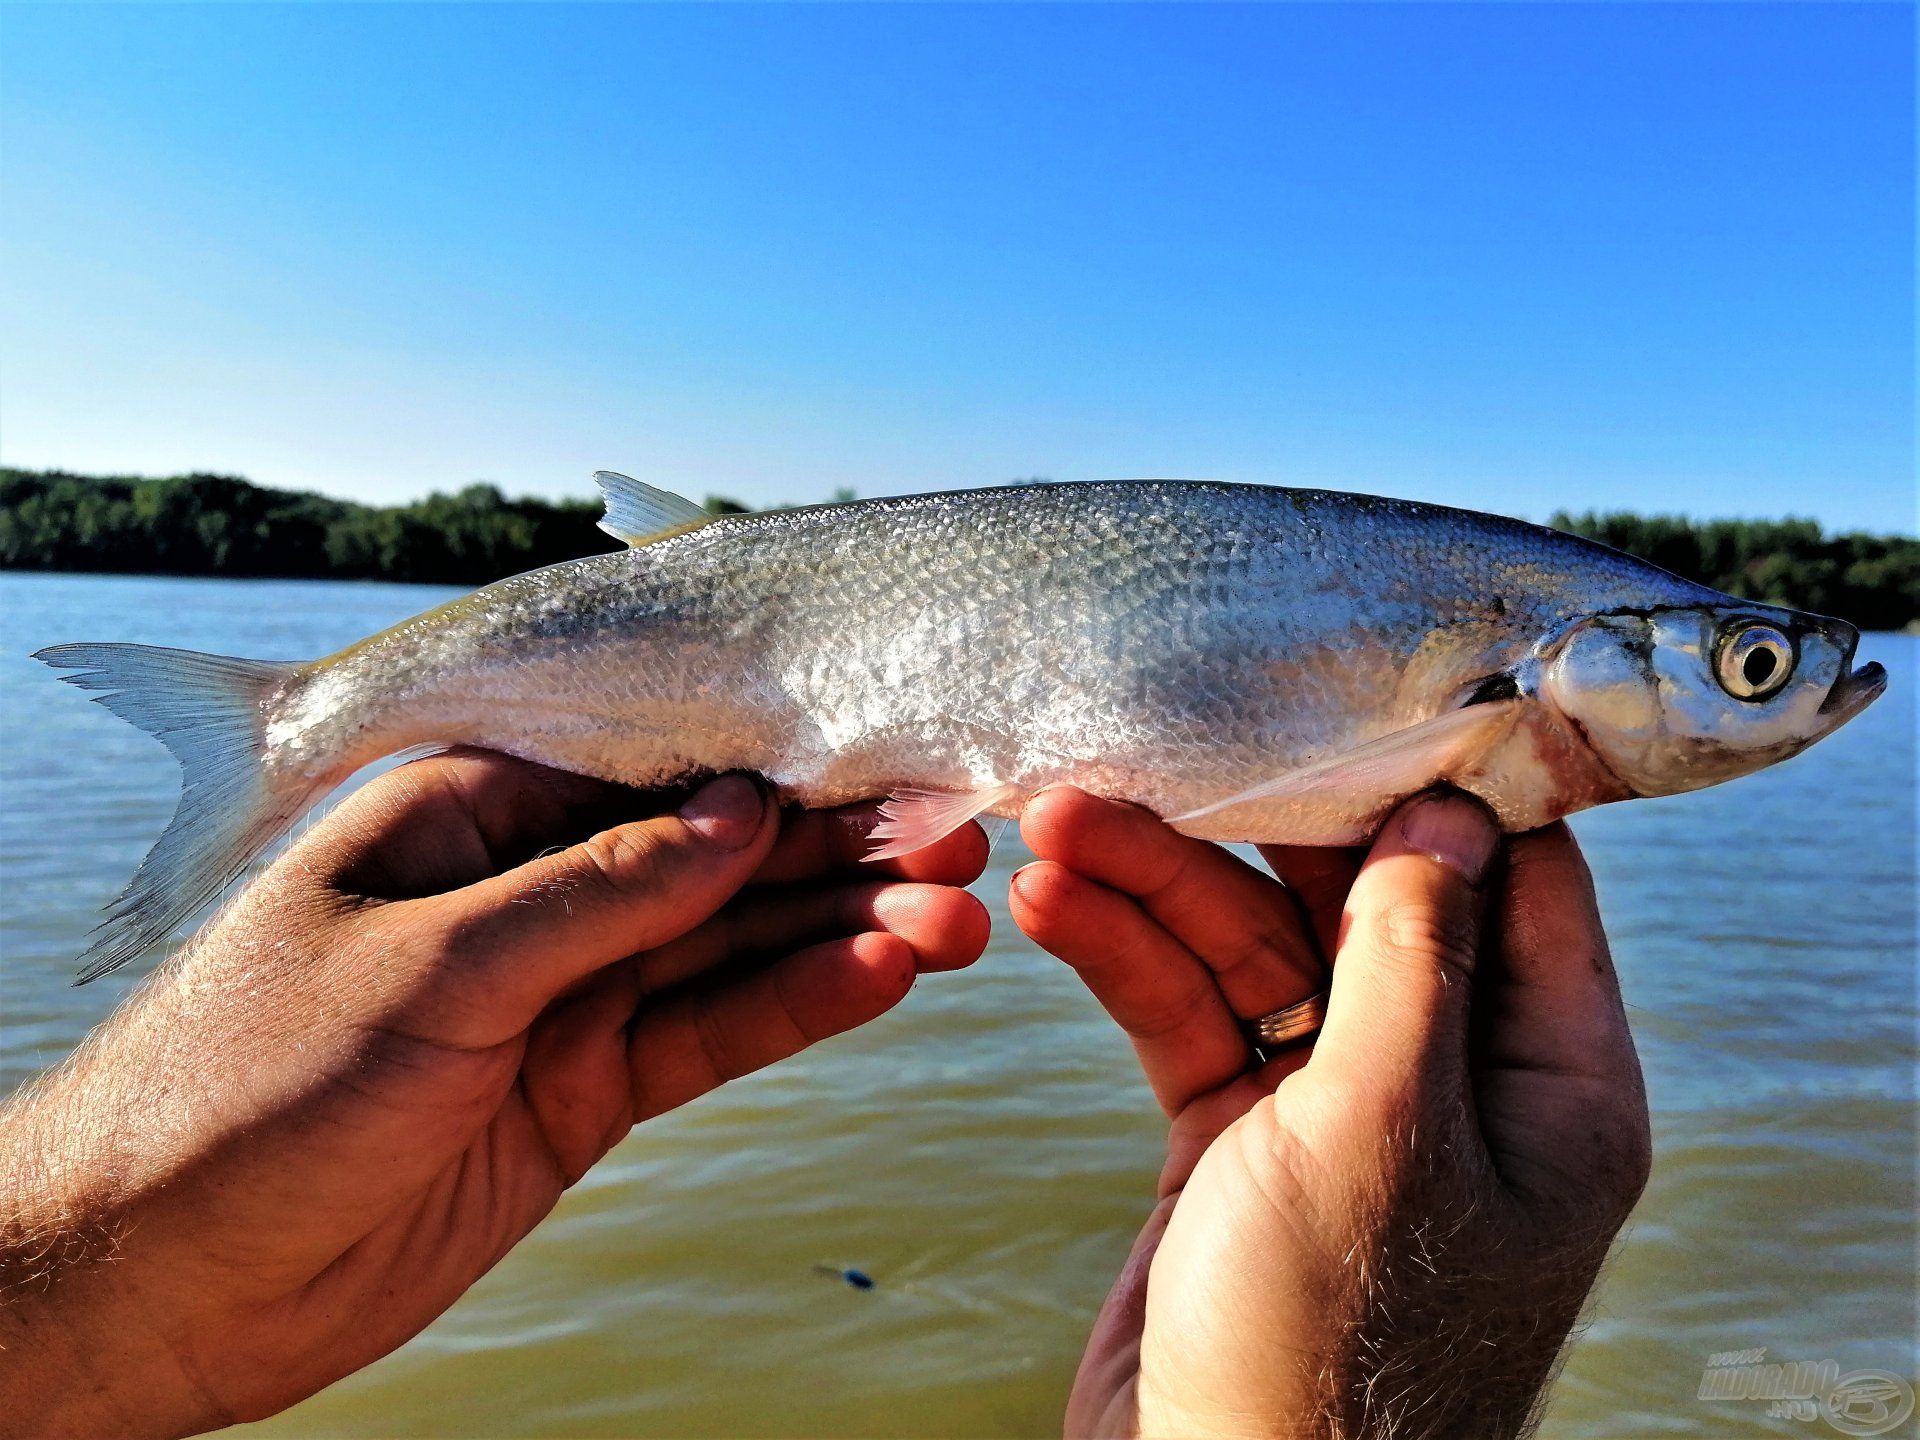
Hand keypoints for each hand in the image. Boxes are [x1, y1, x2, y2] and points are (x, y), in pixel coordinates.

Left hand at [0, 751, 988, 1437]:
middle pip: (714, 856)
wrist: (159, 1278)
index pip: (656, 767)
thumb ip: (596, 889)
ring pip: (728, 947)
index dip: (781, 766)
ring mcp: (564, 993)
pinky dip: (790, 1008)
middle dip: (837, 850)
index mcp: (472, 808)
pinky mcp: (580, 1090)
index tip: (896, 761)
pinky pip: (704, 1037)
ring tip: (960, 921)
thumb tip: (737, 812)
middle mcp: (532, 888)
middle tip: (966, 837)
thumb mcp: (428, 960)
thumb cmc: (247, 1080)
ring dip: (841, 931)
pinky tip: (878, 979)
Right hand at [1011, 789, 1650, 1439]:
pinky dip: (1124, 961)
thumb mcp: (1385, 1127)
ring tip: (1049, 820)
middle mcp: (1449, 1087)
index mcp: (1545, 1085)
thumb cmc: (1327, 1349)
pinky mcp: (1235, 1144)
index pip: (1515, 886)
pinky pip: (1187, 1019)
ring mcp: (1336, 1114)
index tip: (1351, 697)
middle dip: (1248, 829)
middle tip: (1150, 752)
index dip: (1439, 788)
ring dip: (1153, 887)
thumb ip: (1414, 957)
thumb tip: (1452, 811)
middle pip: (1355, 905)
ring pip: (1249, 955)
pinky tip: (1051, 904)